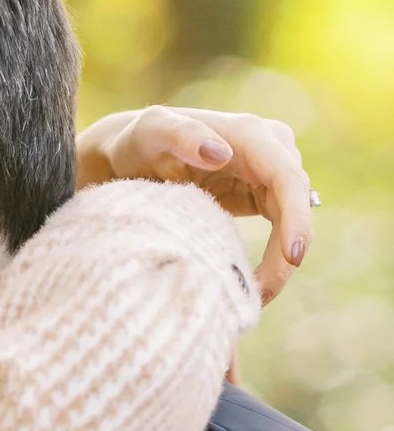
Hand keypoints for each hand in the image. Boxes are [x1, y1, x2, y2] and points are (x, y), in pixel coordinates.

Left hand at [75, 105, 317, 303]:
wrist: (134, 153)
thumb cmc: (141, 141)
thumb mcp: (152, 132)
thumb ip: (180, 136)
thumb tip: (222, 152)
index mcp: (250, 135)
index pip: (287, 177)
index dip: (296, 217)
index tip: (293, 257)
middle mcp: (269, 148)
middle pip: (296, 204)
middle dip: (287, 252)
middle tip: (262, 296)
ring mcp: (268, 172)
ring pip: (293, 219)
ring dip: (281, 261)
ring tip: (255, 298)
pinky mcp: (260, 194)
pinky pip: (280, 227)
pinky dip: (272, 258)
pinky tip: (253, 285)